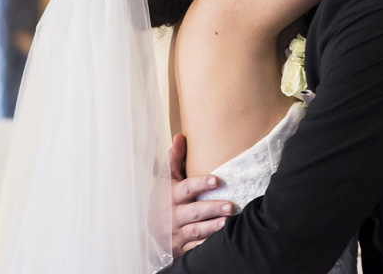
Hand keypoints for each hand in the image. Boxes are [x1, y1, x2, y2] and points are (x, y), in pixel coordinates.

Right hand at [170, 133, 235, 255]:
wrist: (151, 231)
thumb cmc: (163, 200)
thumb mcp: (166, 179)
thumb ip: (174, 159)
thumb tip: (180, 136)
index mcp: (171, 195)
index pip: (186, 188)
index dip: (200, 184)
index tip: (216, 180)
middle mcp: (174, 214)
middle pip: (195, 211)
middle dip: (212, 208)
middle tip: (231, 205)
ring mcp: (179, 232)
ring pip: (196, 230)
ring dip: (212, 227)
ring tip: (228, 222)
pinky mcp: (183, 246)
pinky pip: (196, 246)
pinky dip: (207, 244)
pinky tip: (220, 240)